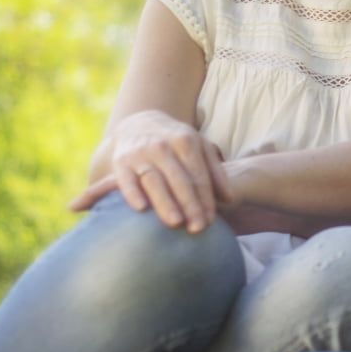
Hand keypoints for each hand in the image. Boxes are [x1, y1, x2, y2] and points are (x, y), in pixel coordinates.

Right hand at [66, 111, 231, 231]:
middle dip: (190, 204)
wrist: (139, 124)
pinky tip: (141, 209)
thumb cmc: (175, 142)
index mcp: (185, 141)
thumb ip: (215, 171)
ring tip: (175, 223)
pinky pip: (126, 179)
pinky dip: (132, 193)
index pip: (198, 175)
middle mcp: (162, 146)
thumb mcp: (199, 147)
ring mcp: (140, 153)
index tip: (210, 220)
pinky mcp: (120, 161)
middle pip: (179, 179)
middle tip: (198, 228)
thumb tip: (229, 199)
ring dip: (165, 202)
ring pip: (154, 180)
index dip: (205, 198)